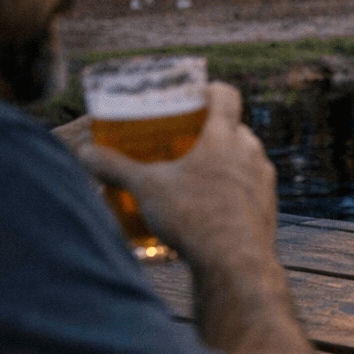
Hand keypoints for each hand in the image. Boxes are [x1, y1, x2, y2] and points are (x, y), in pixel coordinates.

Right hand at [74, 83, 278, 271]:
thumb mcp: (146, 188)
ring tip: (197, 176)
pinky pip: (251, 188)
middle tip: (187, 140)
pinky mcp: (269, 206)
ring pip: (245, 159)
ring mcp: (265, 179)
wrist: (235, 262)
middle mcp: (252, 152)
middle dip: (212, 131)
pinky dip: (234, 190)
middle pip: (235, 128)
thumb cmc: (192, 216)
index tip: (194, 95)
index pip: (226, 95)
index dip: (210, 90)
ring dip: (224, 162)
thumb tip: (84, 152)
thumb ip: (114, 166)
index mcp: (225, 136)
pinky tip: (212, 207)